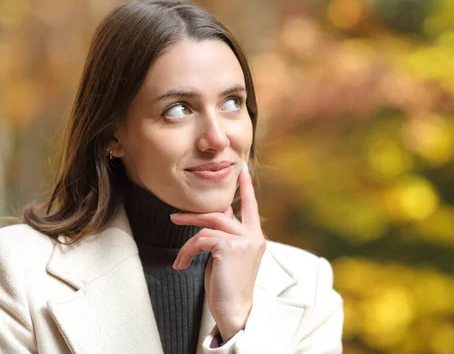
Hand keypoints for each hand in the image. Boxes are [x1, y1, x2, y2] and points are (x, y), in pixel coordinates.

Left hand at [170, 161, 265, 341]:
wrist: (234, 309)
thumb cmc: (227, 286)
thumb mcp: (227, 256)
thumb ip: (225, 236)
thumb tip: (214, 218)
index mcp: (255, 237)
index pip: (250, 206)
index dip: (246, 187)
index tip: (242, 169)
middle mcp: (253, 236)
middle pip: (221, 212)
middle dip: (195, 213)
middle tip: (174, 216)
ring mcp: (244, 240)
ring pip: (210, 222)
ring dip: (187, 228)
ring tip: (171, 232)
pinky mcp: (230, 247)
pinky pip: (201, 240)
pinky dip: (187, 251)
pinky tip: (181, 264)